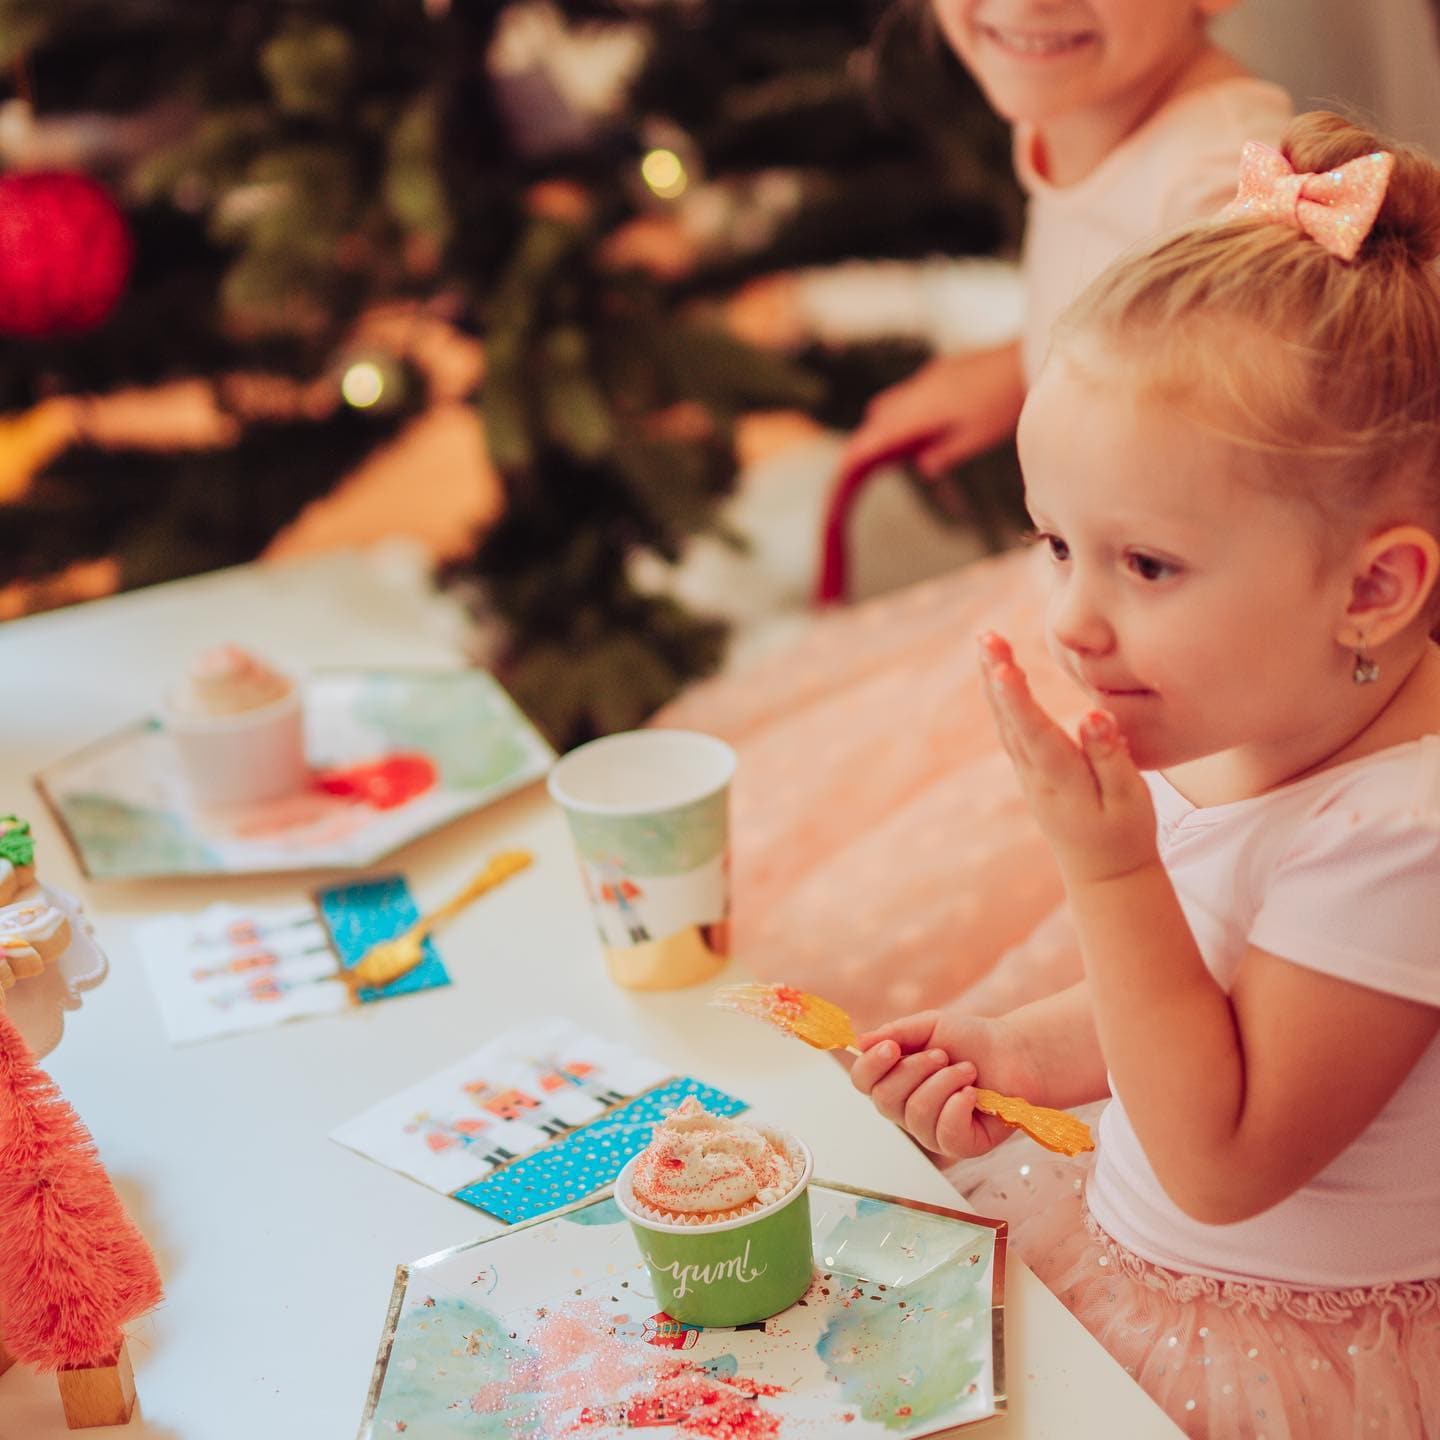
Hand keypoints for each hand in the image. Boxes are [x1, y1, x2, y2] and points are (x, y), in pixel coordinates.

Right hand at [837, 345, 1024, 481]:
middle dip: (872, 436)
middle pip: (879, 414)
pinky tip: (931, 424)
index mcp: (920, 410)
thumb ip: (944, 453)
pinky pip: (912, 392)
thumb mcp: (974, 438)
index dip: (858, 451)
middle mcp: (918, 389)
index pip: (878, 433)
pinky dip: (908, 411)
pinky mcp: (943, 370)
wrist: (1028, 360)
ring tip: (906, 446)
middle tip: (874, 461)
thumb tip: (924, 465)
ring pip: (895, 400)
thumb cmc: (1003, 402)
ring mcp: (930, 376)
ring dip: (891, 422)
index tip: (844, 468)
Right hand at [848, 1008, 1039, 1160]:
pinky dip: (959, 1106)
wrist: (1015, 1054)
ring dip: (945, 1082)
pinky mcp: (959, 1146)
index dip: (871, 1066)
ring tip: (967, 1070)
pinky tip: (974, 1094)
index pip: (862, 1081)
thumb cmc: (970, 1040)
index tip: (893, 1047)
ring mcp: (931, 1131)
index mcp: (894, 1080)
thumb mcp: (930, 1026)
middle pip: (884, 1098)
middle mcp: (906, 1110)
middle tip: (944, 1055)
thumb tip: (859, 1042)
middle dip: (916, 1069)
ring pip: (916, 1112)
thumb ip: (895, 1032)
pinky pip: (944, 1133)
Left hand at [978, 633, 1157, 885]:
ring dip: (993, 681)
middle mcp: (1036, 775)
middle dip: (997, 675)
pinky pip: (1009, 729)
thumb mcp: (1130, 800)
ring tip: (985, 642)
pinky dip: (1001, 698)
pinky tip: (995, 673)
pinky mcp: (1030, 772)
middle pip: (1011, 720)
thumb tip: (1093, 715)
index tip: (1002, 666)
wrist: (1105, 874)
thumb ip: (1111, 757)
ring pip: (1005, 722)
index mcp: (1062, 780)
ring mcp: (1028, 774)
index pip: (1035, 732)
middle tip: (986, 636)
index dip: (1017, 699)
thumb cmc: (1125, 835)